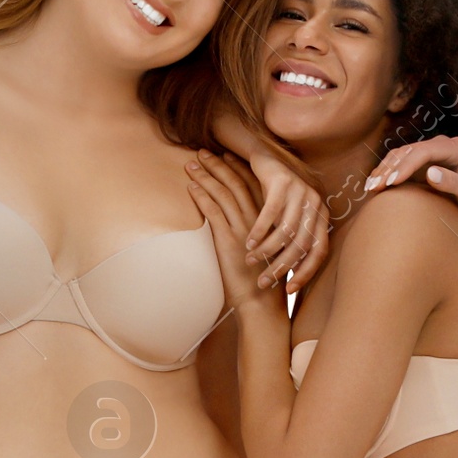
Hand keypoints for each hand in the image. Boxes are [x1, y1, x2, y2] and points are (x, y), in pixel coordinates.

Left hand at [187, 151, 289, 314]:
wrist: (263, 305)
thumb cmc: (263, 285)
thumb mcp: (264, 255)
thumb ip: (256, 238)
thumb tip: (245, 231)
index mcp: (266, 222)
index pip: (252, 186)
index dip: (237, 168)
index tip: (225, 156)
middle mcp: (256, 221)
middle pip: (235, 183)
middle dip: (217, 165)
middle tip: (202, 152)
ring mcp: (243, 229)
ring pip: (223, 193)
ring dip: (206, 176)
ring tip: (192, 164)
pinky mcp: (228, 240)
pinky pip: (213, 211)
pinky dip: (202, 196)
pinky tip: (191, 187)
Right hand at [243, 145, 330, 289]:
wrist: (266, 160)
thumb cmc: (277, 198)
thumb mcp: (289, 221)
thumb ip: (293, 243)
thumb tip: (291, 277)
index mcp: (321, 217)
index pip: (319, 252)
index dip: (305, 273)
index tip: (289, 290)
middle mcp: (315, 204)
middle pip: (302, 245)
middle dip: (281, 266)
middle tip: (263, 281)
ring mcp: (301, 191)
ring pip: (286, 231)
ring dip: (267, 250)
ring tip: (251, 260)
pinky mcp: (283, 181)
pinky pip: (271, 213)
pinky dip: (259, 231)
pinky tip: (249, 243)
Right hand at [363, 134, 457, 242]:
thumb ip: (453, 182)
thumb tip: (430, 173)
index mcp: (455, 148)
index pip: (425, 151)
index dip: (406, 165)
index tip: (392, 182)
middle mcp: (442, 146)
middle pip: (409, 151)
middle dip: (390, 168)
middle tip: (374, 187)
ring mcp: (432, 154)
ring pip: (402, 156)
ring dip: (384, 170)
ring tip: (370, 187)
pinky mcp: (425, 165)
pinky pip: (402, 164)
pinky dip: (388, 173)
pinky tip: (375, 185)